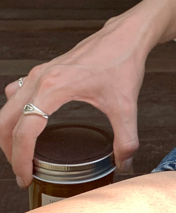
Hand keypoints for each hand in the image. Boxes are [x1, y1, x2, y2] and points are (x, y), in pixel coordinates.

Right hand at [0, 15, 150, 187]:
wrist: (126, 35)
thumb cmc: (123, 62)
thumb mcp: (127, 105)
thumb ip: (126, 138)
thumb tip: (125, 163)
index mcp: (53, 88)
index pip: (24, 133)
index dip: (21, 160)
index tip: (27, 177)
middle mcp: (40, 79)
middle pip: (5, 122)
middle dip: (10, 151)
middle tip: (24, 170)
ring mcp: (39, 73)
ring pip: (7, 109)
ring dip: (8, 132)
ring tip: (24, 152)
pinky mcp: (45, 70)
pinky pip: (17, 95)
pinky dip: (15, 114)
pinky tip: (30, 124)